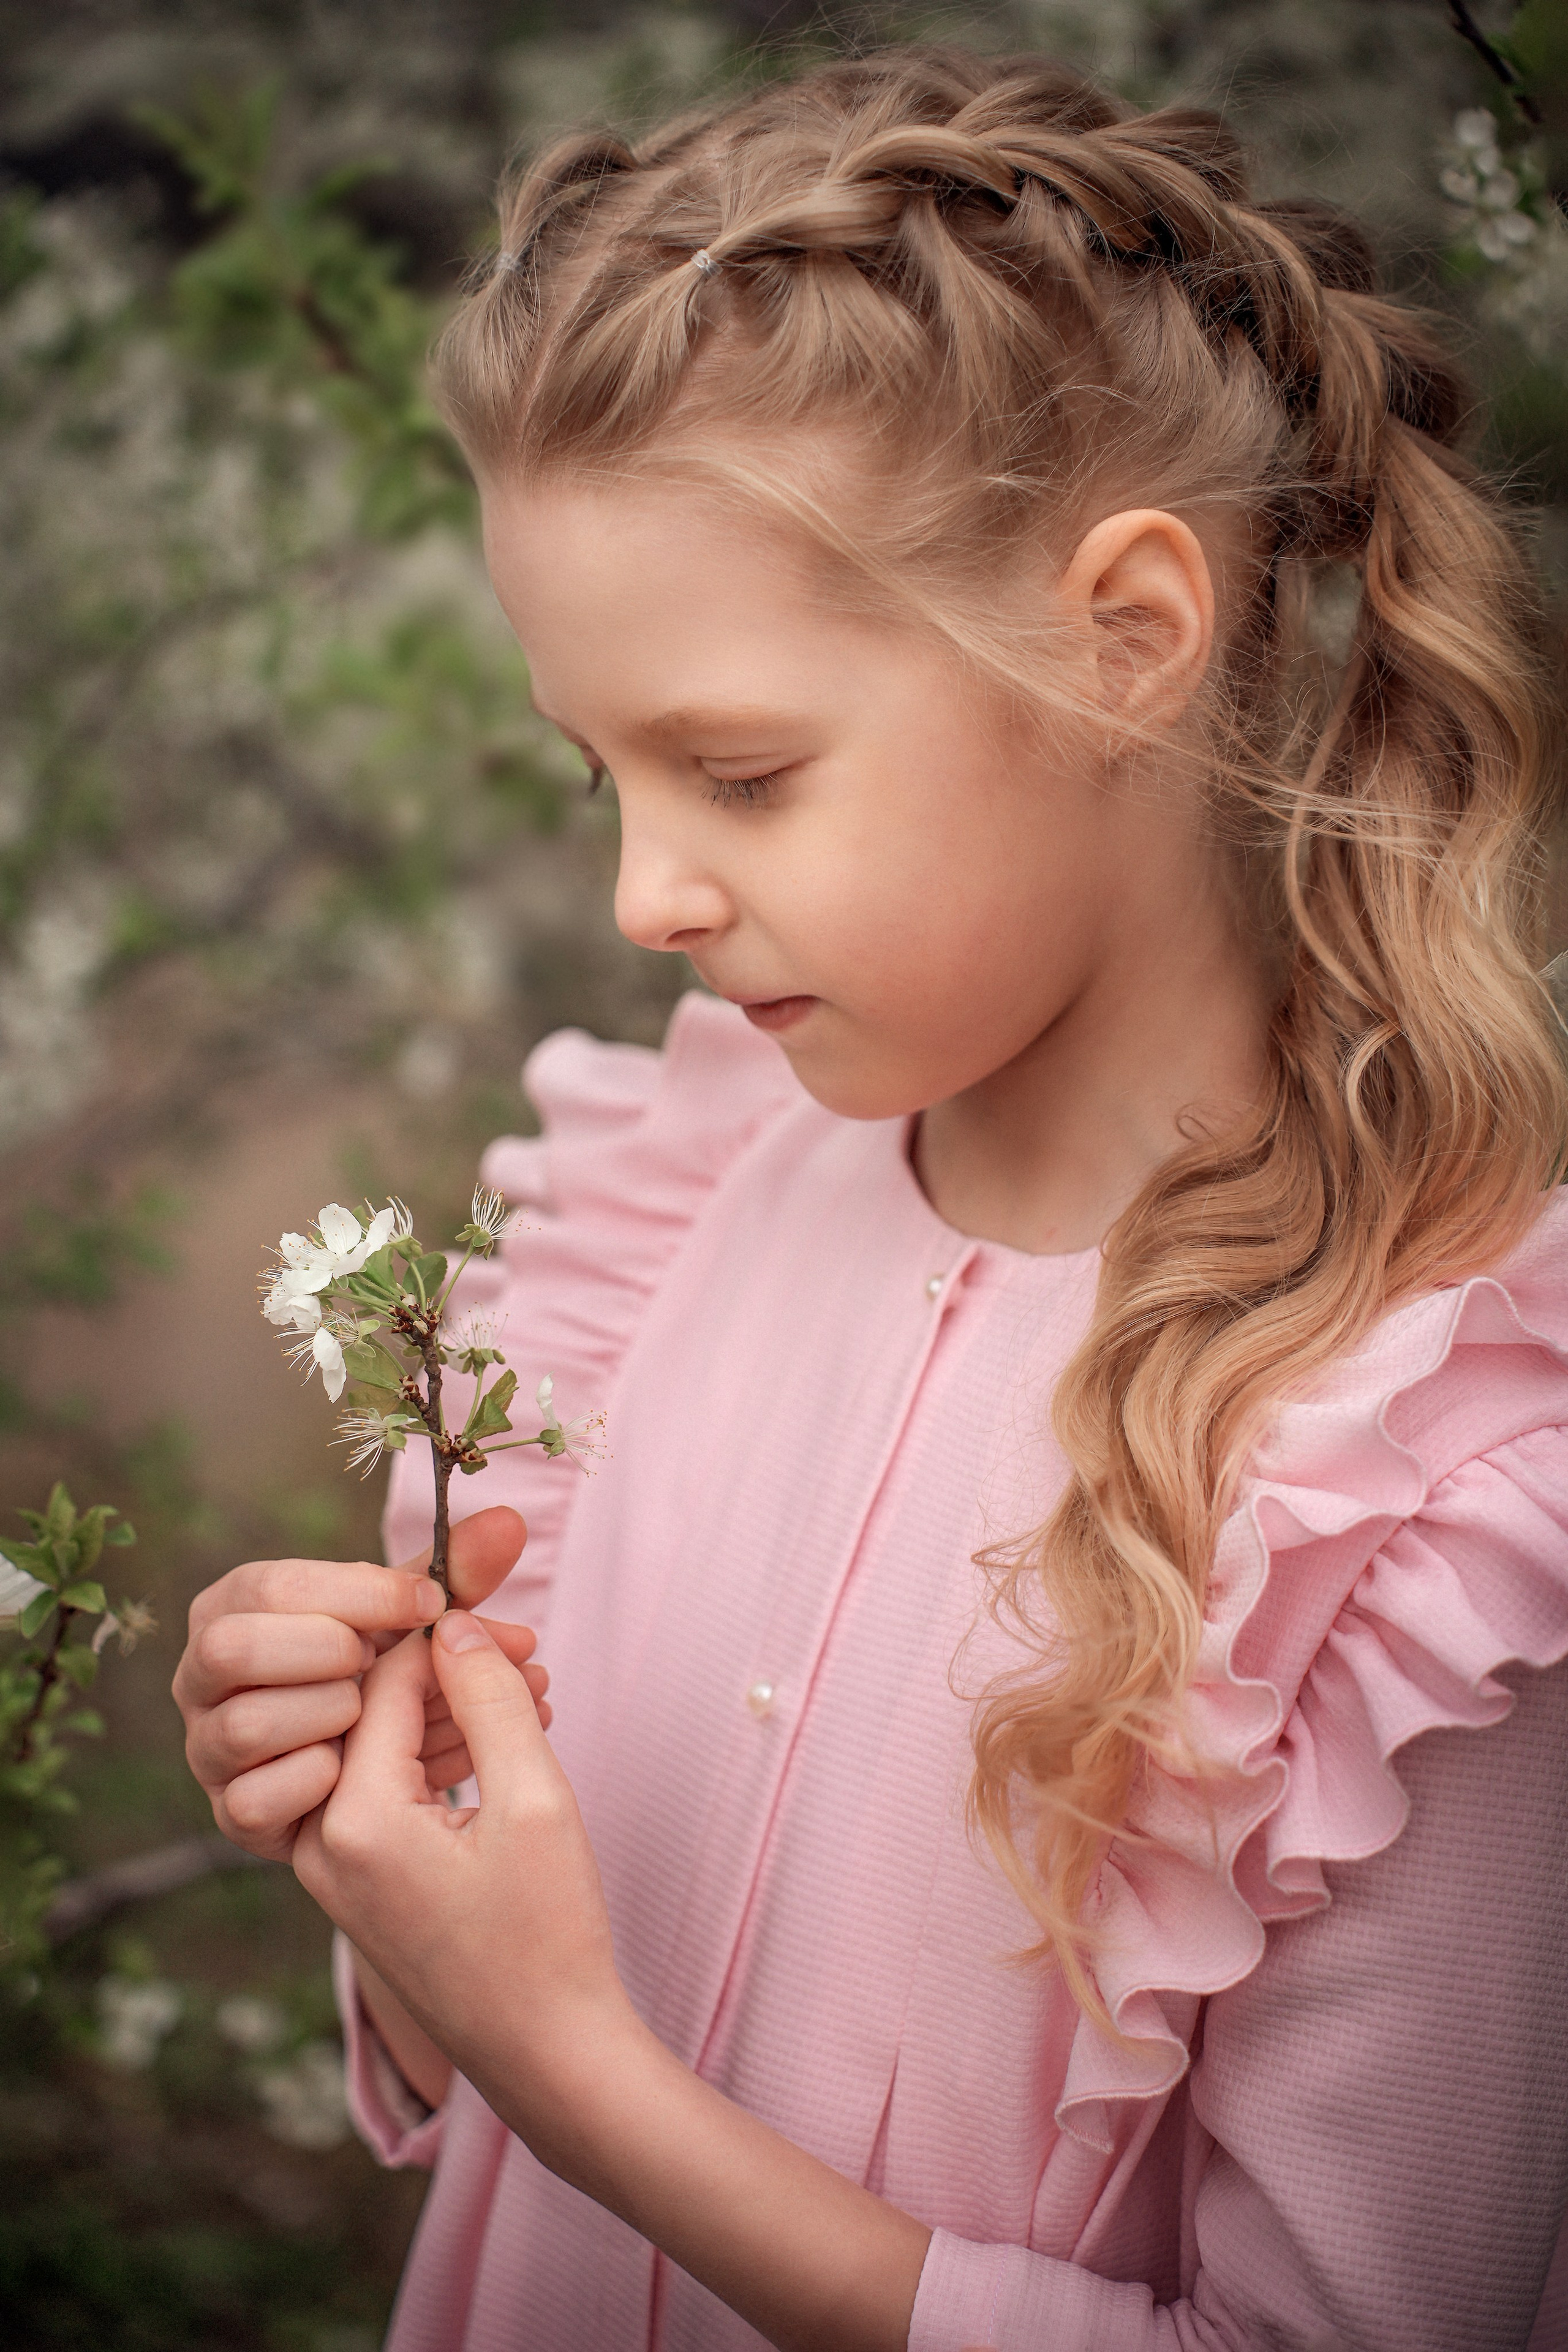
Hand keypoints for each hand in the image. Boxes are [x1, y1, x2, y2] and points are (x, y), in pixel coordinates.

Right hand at [174, 1507, 549, 1861]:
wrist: (383, 1774)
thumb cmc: (387, 1669)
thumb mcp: (414, 1618)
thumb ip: (457, 1572)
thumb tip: (510, 1522)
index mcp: (235, 1607)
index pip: (274, 1585)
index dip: (359, 1593)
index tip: (430, 1602)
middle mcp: (201, 1676)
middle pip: (233, 1647)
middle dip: (325, 1653)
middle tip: (381, 1664)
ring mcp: (209, 1748)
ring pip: (244, 1725)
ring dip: (328, 1717)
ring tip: (373, 1719)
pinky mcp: (232, 1813)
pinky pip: (253, 1801)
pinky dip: (314, 1785)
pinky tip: (354, 1775)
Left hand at [294, 1611, 629, 2171]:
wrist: (549, 2055)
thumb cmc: (548, 1934)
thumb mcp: (534, 1798)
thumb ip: (490, 1699)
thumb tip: (456, 1625)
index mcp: (355, 1820)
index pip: (383, 1681)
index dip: (451, 1639)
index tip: (512, 1625)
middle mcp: (322, 1843)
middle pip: (376, 1712)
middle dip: (455, 1677)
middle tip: (533, 1659)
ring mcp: (335, 1871)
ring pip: (386, 1751)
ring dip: (456, 1717)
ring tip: (535, 1699)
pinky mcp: (360, 1888)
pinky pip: (389, 1795)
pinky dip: (443, 1763)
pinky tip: (508, 1747)